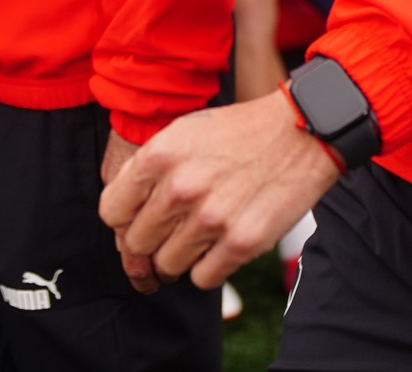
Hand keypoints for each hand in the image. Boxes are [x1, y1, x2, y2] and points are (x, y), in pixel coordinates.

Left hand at [100, 90, 340, 291]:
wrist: (300, 132)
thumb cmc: (239, 132)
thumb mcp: (184, 132)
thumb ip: (149, 169)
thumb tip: (122, 210)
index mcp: (160, 156)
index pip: (111, 211)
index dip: (124, 218)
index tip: (140, 217)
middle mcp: (181, 188)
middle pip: (136, 244)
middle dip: (152, 241)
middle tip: (174, 230)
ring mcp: (211, 219)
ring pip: (167, 266)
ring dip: (181, 256)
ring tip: (201, 236)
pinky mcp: (241, 244)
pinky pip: (202, 278)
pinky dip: (209, 267)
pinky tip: (221, 244)